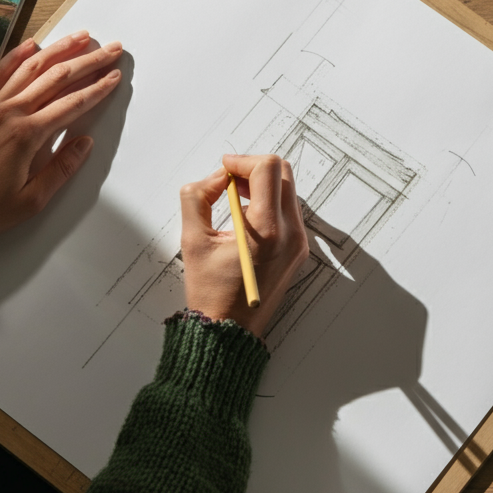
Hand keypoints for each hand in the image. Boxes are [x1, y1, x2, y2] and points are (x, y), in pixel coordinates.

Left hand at [0, 31, 122, 242]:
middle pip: (57, 78)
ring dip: (59, 49)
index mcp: (27, 136)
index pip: (72, 104)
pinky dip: (16, 55)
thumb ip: (62, 168)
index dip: (98, 89)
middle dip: (88, 62)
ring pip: (31, 68)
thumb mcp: (32, 200)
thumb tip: (85, 143)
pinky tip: (33, 43)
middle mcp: (9, 113)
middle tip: (111, 50)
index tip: (114, 76)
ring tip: (81, 36)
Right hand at [179, 154, 308, 338]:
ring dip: (261, 184)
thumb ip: (197, 197)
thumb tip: (216, 177)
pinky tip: (246, 214)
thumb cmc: (211, 293)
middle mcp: (291, 235)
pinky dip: (269, 202)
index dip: (242, 160)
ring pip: (287, 190)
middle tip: (228, 180)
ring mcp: (299, 243)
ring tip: (234, 197)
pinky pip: (288, 211)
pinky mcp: (298, 250)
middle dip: (253, 169)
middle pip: (282, 173)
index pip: (267, 169)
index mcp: (267, 231)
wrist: (229, 332)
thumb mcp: (192, 241)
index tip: (224, 168)